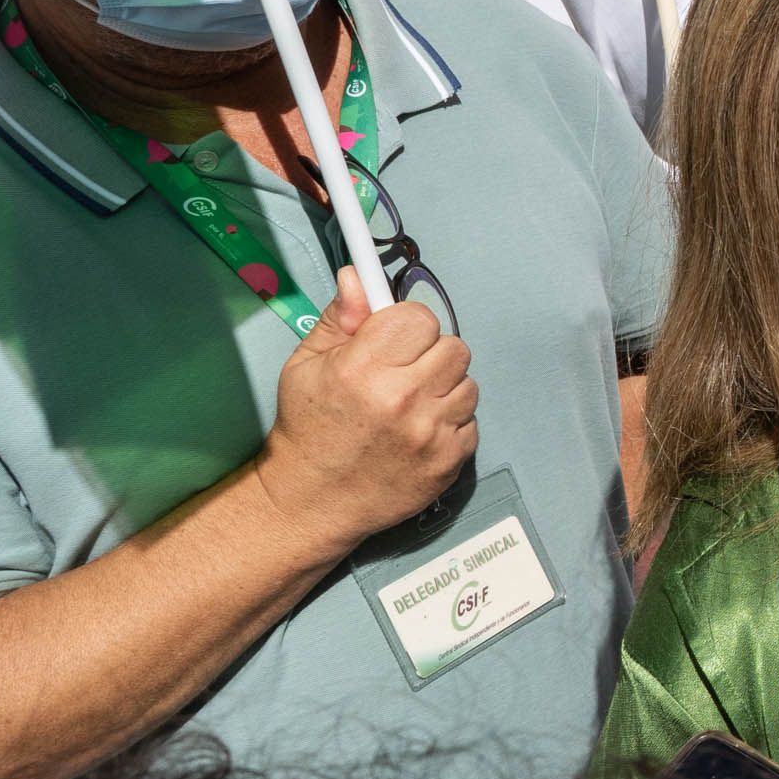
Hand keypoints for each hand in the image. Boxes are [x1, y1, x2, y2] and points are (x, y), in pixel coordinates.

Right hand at [255, 267, 477, 557]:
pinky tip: (419, 433)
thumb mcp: (307, 365)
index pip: (420, 318)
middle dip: (430, 355)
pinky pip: (471, 422)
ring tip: (410, 406)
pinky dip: (451, 424)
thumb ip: (342, 319)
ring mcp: (432, 433)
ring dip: (444, 390)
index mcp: (365, 369)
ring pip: (468, 384)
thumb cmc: (307, 428)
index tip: (393, 340)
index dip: (407, 326)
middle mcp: (404, 398)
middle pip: (454, 347)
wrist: (311, 501)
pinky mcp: (450, 461)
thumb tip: (359, 276)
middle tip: (403, 374)